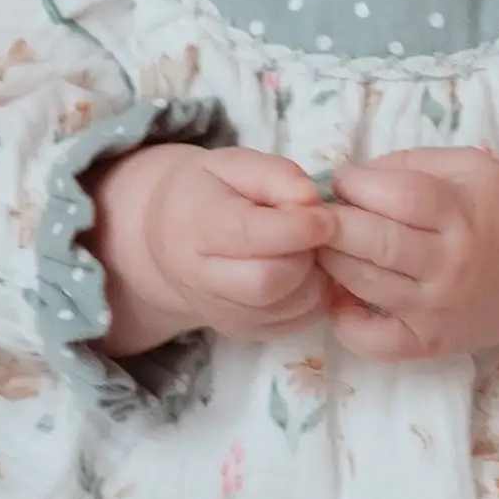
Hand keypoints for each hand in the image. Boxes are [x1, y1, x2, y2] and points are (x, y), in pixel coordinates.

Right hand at [90, 144, 334, 355]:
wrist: (172, 238)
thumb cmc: (210, 192)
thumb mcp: (234, 164)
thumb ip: (274, 175)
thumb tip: (311, 199)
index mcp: (195, 226)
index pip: (248, 235)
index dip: (297, 227)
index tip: (326, 215)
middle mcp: (202, 279)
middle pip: (267, 281)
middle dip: (305, 255)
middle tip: (317, 231)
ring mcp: (223, 314)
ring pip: (289, 306)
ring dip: (314, 276)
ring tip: (307, 247)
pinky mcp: (247, 333)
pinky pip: (299, 323)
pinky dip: (314, 296)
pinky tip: (303, 269)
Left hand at [316, 149, 498, 362]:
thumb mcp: (469, 166)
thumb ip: (410, 163)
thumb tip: (350, 176)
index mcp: (460, 213)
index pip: (396, 197)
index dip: (356, 184)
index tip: (340, 180)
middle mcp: (448, 265)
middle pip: (374, 242)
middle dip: (331, 223)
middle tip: (316, 213)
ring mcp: (435, 310)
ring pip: (364, 284)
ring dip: (330, 260)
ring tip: (324, 245)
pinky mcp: (426, 343)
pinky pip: (372, 341)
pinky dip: (343, 320)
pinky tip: (339, 295)